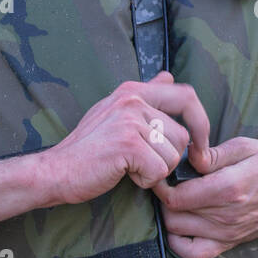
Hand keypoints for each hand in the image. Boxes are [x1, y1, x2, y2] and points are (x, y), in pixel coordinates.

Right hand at [40, 71, 210, 205]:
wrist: (55, 171)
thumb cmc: (88, 148)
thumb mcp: (115, 113)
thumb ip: (145, 96)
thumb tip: (168, 76)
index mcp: (132, 91)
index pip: (187, 96)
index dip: (201, 122)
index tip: (200, 146)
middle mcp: (133, 99)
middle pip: (182, 135)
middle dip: (168, 157)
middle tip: (142, 164)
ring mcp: (130, 120)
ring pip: (173, 155)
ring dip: (154, 170)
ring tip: (127, 165)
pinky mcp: (128, 143)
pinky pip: (159, 170)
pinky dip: (145, 180)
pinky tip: (123, 173)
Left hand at [153, 137, 257, 257]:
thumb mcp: (246, 146)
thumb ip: (213, 153)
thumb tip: (187, 156)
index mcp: (228, 188)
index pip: (177, 196)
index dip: (161, 185)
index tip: (162, 173)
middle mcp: (225, 215)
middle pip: (173, 213)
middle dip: (164, 197)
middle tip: (167, 182)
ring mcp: (227, 233)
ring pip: (177, 231)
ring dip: (169, 215)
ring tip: (175, 199)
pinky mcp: (229, 243)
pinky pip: (194, 254)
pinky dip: (179, 244)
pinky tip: (179, 226)